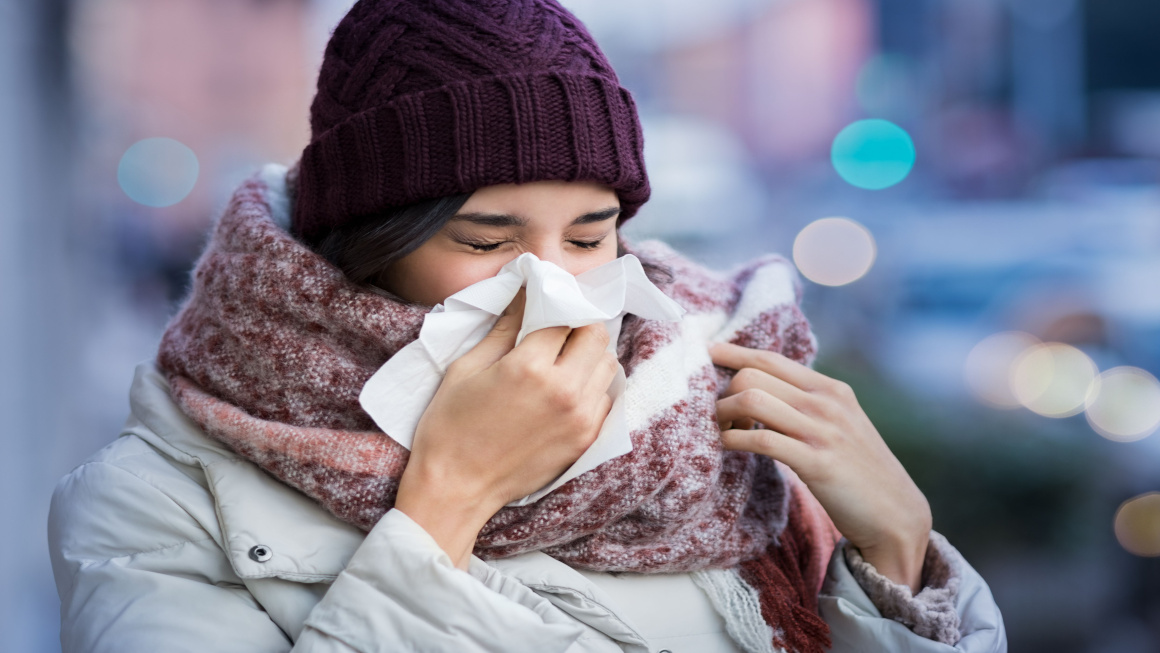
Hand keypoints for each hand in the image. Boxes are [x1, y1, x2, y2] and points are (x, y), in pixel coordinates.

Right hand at [395, 289, 617, 568]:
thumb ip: (503, 328)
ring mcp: (581, 417)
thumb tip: (525, 294)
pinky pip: (606, 398)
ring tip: (562, 362)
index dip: (554, 306)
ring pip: (607, 365)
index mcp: (530, 367)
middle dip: (578, 326)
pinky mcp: (586, 439)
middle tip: (556, 332)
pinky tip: (566, 390)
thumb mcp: (466, 367)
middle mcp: (564, 389)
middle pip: (595, 336)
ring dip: (589, 355)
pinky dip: (592, 386)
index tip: (545, 305)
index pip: (564, 316)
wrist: (456, 490)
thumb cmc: (450, 427)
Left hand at [710, 342, 931, 592]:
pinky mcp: (816, 463)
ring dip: (724, 415)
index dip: (734, 353)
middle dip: (724, 393)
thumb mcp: (839, 425)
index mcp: (831, 389)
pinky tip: (727, 446)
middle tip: (720, 417)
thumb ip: (808, 404)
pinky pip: (760, 439)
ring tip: (722, 431)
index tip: (708, 353)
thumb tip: (762, 389)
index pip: (771, 359)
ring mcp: (823, 431)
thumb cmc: (858, 471)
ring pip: (752, 400)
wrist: (895, 514)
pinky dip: (733, 439)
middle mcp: (827, 403)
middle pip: (753, 376)